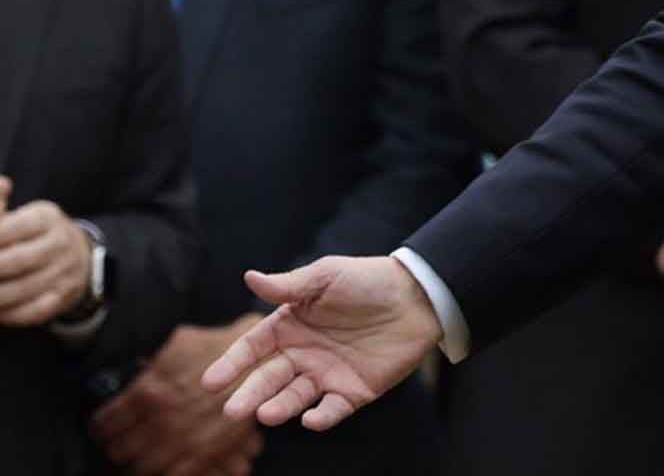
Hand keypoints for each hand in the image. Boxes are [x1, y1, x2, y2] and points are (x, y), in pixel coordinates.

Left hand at [0, 184, 93, 326]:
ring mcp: (64, 271)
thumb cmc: (35, 234)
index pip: (12, 228)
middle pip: (16, 261)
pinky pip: (34, 310)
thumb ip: (0, 205)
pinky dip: (10, 314)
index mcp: (46, 218)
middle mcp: (60, 243)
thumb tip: (2, 185)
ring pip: (22, 289)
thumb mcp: (24, 214)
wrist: (79, 257)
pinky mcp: (63, 296)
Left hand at [90, 323, 262, 474]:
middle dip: (116, 446)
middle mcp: (162, 421)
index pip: (105, 425)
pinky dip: (165, 472)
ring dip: (136, 462)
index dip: (101, 427)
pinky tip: (163, 465)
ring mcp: (184, 441)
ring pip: (142, 467)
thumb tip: (132, 370)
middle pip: (119, 450)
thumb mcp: (177, 344)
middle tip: (117, 443)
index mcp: (148, 393)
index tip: (104, 428)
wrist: (262, 359)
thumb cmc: (220, 348)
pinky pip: (173, 475)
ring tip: (138, 455)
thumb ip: (150, 362)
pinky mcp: (206, 454)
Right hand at [201, 256, 442, 431]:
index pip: (253, 348)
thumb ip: (288, 285)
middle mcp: (302, 354)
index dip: (232, 364)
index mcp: (290, 326)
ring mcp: (326, 374)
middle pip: (268, 379)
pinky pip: (333, 409)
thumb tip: (248, 277)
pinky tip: (311, 419)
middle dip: (249, 395)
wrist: (419, 296)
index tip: (211, 382)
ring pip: (295, 397)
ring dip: (280, 407)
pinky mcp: (354, 391)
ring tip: (265, 414)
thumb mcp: (326, 276)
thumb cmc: (368, 281)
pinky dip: (321, 417)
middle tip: (232, 412)